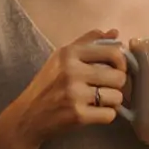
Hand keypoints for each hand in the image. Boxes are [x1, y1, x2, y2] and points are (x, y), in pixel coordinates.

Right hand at [8, 29, 127, 147]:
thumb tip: (115, 33)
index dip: (121, 63)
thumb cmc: (47, 85)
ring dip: (111, 102)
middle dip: (116, 85)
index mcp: (69, 53)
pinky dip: (105, 115)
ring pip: (117, 96)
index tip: (116, 70)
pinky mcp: (78, 115)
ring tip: (98, 101)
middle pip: (118, 76)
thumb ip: (88, 42)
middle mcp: (72, 71)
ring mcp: (75, 94)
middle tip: (105, 88)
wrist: (28, 116)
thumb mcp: (61, 57)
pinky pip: (110, 114)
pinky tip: (93, 113)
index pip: (113, 52)